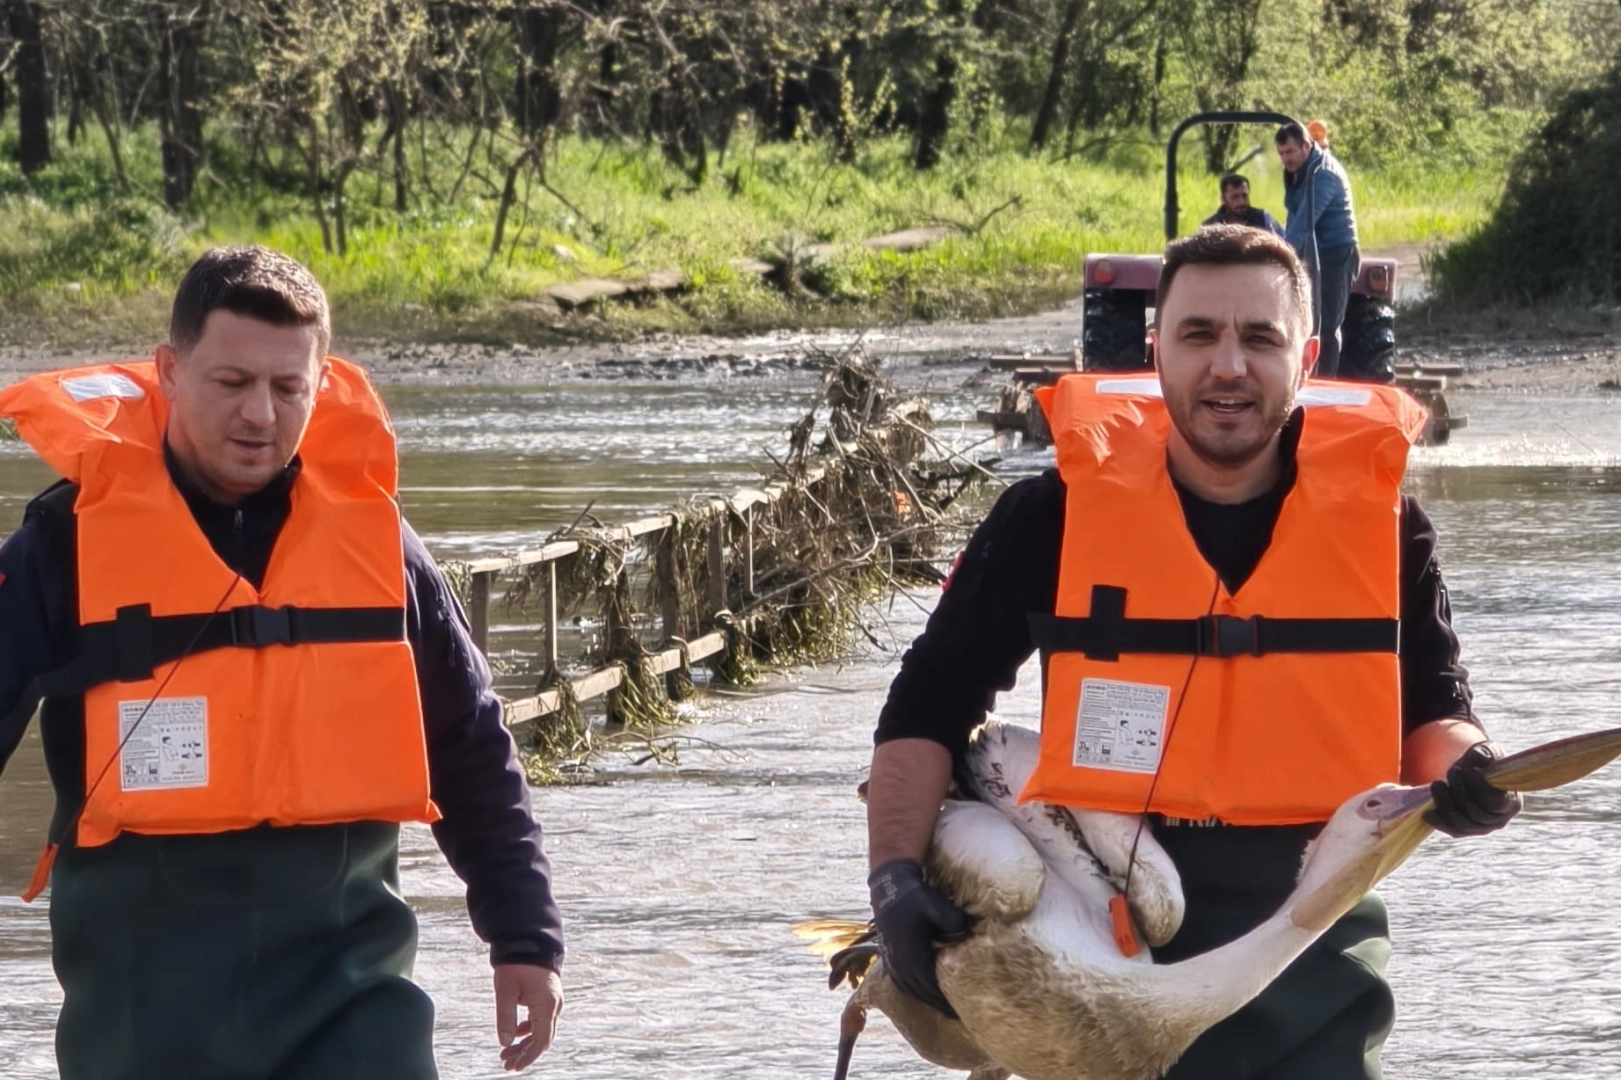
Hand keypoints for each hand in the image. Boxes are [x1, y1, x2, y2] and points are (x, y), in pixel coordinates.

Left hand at [494, 963, 561, 1071]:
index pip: (541, 1041)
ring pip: (542, 1030)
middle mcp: (555, 1005)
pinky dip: (529, 1030)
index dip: (528, 1057)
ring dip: (526, 1043)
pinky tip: (515, 1034)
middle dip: (525, 1053)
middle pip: (543, 1038)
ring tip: (507, 1053)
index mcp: (547, 1005)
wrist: (528, 940)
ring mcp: (553, 1001)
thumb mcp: (505, 991)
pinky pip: (541, 1020)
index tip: (514, 1067)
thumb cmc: (516, 964)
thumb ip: (505, 1019)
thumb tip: (505, 1043)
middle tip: (506, 1064)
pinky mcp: (548, 997)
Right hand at [869, 858, 973, 1018]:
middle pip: (919, 992)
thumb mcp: (935, 905)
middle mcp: (899, 962)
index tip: (958, 1011)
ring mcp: (891, 959)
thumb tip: (969, 932)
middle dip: (936, 1004)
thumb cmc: (914, 896)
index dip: (943, 1000)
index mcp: (911, 954)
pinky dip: (912, 989)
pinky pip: (900, 981)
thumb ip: (953, 921)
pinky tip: (922, 990)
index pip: (929, 987)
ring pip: (908, 988)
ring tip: (940, 1006)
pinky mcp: (888, 955)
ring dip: (924, 998)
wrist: (889, 886)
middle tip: (954, 1015)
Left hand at [1425, 741, 1522, 837]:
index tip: (1468, 771)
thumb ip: (1485, 753)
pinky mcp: (1467, 831)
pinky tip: (1427, 813)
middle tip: (1452, 771)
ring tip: (1437, 784)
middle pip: (1477, 814)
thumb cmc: (1482, 762)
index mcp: (1511, 801)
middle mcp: (1500, 819)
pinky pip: (1454, 832)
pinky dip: (1440, 823)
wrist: (1469, 773)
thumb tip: (1481, 759)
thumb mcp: (1486, 751)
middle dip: (1460, 791)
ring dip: (1446, 803)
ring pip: (1463, 824)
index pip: (1495, 802)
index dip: (1479, 787)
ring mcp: (1483, 828)